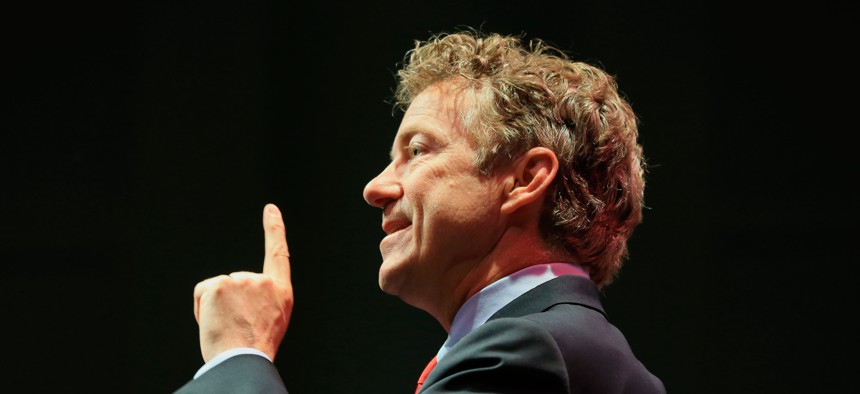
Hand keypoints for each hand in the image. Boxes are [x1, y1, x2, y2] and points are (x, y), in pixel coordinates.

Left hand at [193, 203, 293, 361]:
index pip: (278, 253)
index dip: (275, 230)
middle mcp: (263, 281)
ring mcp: (241, 280)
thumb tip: (239, 293)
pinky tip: (216, 323)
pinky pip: (202, 293)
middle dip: (230, 303)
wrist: (243, 359)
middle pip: (236, 282)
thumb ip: (262, 298)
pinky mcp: (219, 284)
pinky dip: (202, 309)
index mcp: (280, 291)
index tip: (271, 210)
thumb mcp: (272, 320)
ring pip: (218, 289)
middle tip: (238, 327)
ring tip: (228, 328)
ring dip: (216, 308)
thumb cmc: (255, 348)